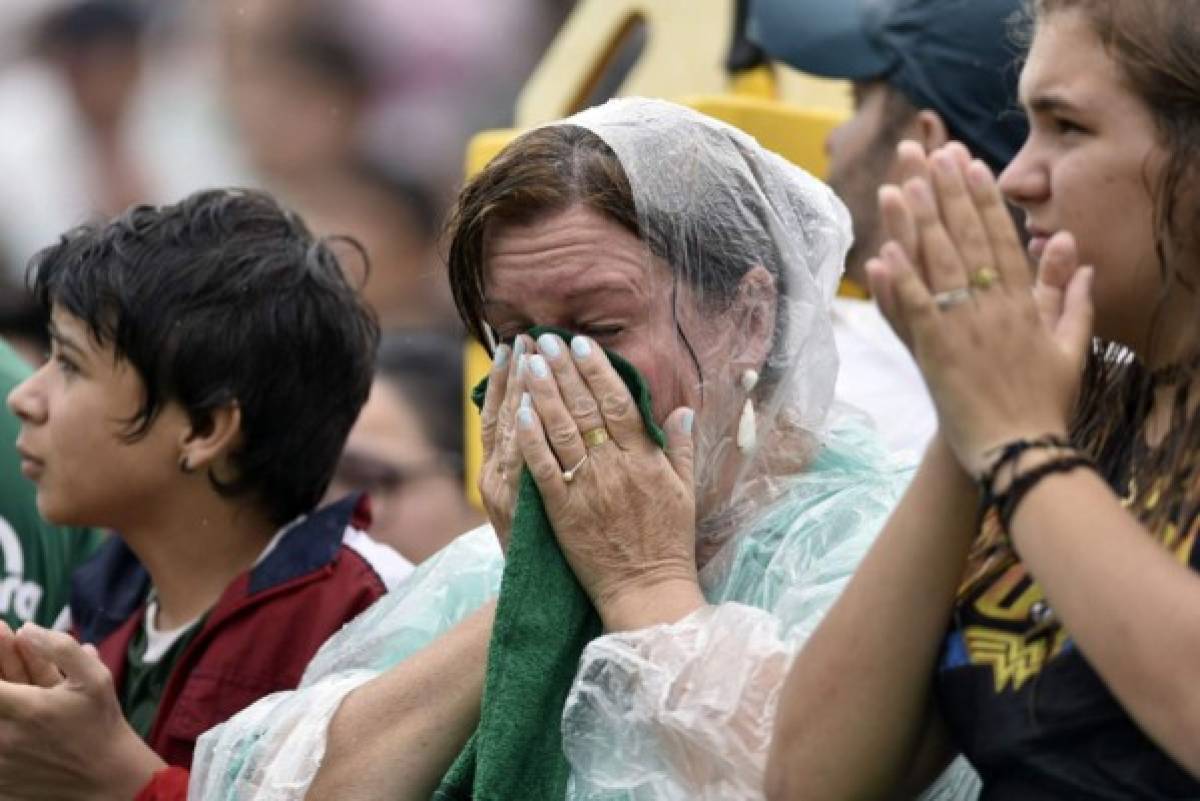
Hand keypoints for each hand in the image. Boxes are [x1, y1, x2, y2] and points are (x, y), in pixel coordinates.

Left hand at [0, 625, 164, 799]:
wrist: (105, 775)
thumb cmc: (101, 722)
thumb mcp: (95, 677)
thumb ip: (61, 648)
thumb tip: (26, 628)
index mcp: (27, 709)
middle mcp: (5, 737)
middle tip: (4, 642)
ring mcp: (0, 760)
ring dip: (3, 697)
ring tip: (26, 695)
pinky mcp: (1, 778)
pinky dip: (5, 725)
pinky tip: (17, 715)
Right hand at [477, 335, 533, 550]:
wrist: (542, 600)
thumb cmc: (544, 550)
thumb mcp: (530, 503)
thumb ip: (536, 462)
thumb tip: (541, 419)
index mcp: (496, 473)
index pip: (501, 414)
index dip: (507, 378)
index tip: (516, 344)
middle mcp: (497, 478)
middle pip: (507, 415)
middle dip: (519, 374)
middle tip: (529, 336)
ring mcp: (512, 493)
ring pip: (514, 432)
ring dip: (524, 391)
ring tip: (534, 354)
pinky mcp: (532, 509)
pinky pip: (531, 465)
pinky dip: (528, 435)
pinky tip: (531, 404)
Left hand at [514, 333, 703, 631]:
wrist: (646, 591)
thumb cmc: (667, 542)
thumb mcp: (685, 492)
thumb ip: (682, 449)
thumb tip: (683, 411)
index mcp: (644, 461)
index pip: (618, 404)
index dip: (598, 370)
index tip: (581, 344)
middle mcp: (615, 469)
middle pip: (586, 409)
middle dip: (564, 370)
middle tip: (545, 338)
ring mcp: (586, 489)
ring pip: (561, 431)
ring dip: (543, 393)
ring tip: (529, 362)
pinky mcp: (563, 512)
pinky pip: (542, 469)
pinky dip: (531, 439)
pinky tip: (518, 412)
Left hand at [866, 144, 1093, 476]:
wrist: (1022, 452)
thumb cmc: (1045, 404)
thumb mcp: (1071, 348)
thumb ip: (1074, 301)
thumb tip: (1080, 260)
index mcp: (1025, 303)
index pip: (1000, 238)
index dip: (982, 199)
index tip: (968, 164)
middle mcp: (994, 307)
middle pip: (965, 239)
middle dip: (945, 193)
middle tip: (928, 152)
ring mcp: (965, 328)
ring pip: (938, 265)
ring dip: (917, 222)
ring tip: (899, 184)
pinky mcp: (937, 352)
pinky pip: (917, 309)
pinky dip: (901, 280)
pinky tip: (884, 251)